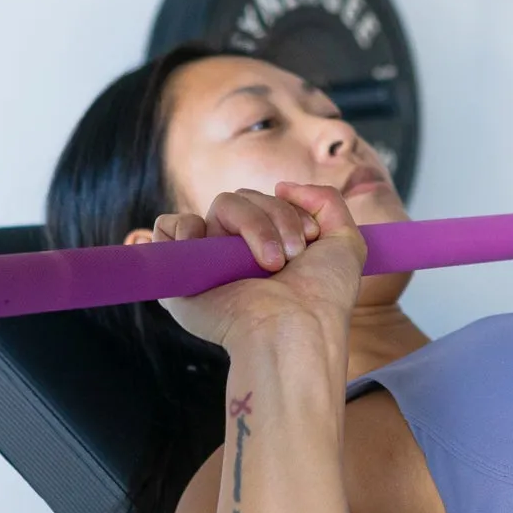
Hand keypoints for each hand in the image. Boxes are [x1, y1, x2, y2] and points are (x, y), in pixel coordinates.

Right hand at [155, 183, 367, 352]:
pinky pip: (167, 227)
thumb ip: (326, 201)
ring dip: (251, 224)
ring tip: (266, 263)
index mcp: (269, 245)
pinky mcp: (181, 273)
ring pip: (220, 206)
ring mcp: (209, 261)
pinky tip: (206, 247)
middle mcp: (237, 252)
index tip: (311, 238)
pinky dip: (184, 228)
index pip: (267, 200)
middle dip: (276, 217)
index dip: (291, 210)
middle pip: (246, 198)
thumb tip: (282, 185)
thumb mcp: (345, 241)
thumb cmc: (322, 295)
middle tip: (291, 256)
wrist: (296, 327)